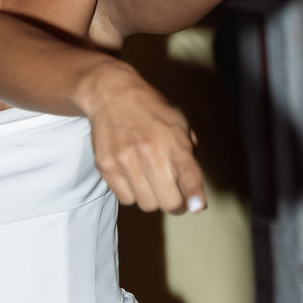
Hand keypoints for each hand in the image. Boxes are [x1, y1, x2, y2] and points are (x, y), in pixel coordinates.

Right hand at [83, 57, 205, 214]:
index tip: (196, 207)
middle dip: (175, 204)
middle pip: (168, 202)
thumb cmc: (151, 112)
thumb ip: (189, 156)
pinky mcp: (106, 166)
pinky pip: (126, 198)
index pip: (188, 175)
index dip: (194, 196)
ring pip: (147, 204)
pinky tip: (133, 177)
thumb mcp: (179, 125)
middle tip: (174, 197)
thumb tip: (195, 197)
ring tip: (150, 182)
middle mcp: (150, 152)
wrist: (111, 94)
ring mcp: (125, 160)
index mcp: (174, 140)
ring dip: (152, 199)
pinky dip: (132, 193)